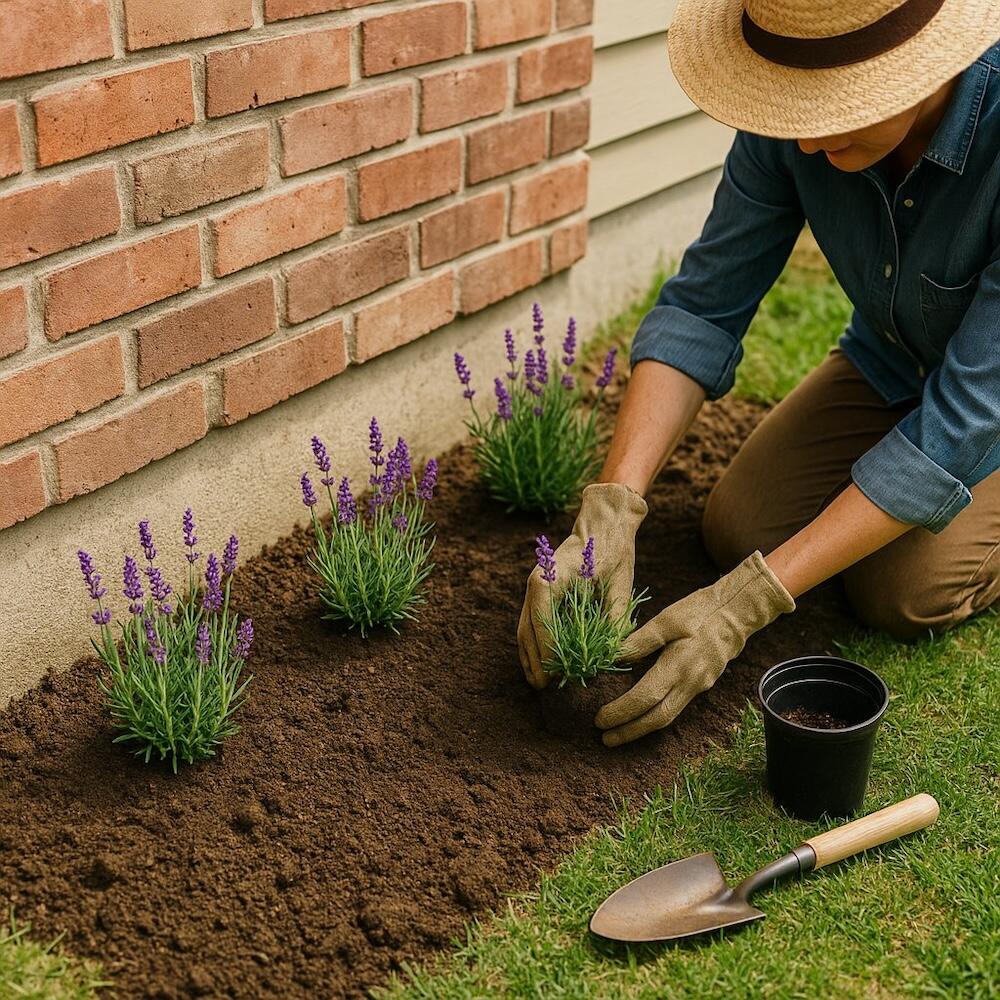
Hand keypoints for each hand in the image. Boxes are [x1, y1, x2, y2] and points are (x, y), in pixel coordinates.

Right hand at [516, 483, 647, 688]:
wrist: (603, 520)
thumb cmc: (614, 548)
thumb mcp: (621, 582)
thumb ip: (616, 616)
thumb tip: (612, 651)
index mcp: (552, 577)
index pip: (541, 619)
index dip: (546, 649)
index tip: (554, 673)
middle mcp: (537, 581)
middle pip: (525, 627)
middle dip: (533, 659)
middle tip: (543, 686)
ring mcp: (535, 585)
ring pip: (524, 626)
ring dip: (529, 654)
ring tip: (538, 680)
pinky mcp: (541, 589)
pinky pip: (530, 620)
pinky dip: (533, 641)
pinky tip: (541, 660)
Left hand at [595, 551, 794, 745]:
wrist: (737, 613)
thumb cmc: (700, 611)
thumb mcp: (667, 618)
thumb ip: (641, 640)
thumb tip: (615, 657)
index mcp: (678, 666)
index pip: (645, 698)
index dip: (621, 711)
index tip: (600, 719)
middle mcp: (690, 682)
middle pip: (657, 718)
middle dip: (630, 731)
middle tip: (605, 738)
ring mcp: (699, 686)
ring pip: (668, 716)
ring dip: (642, 727)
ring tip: (618, 733)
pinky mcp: (702, 684)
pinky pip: (676, 707)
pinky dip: (655, 715)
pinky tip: (642, 715)